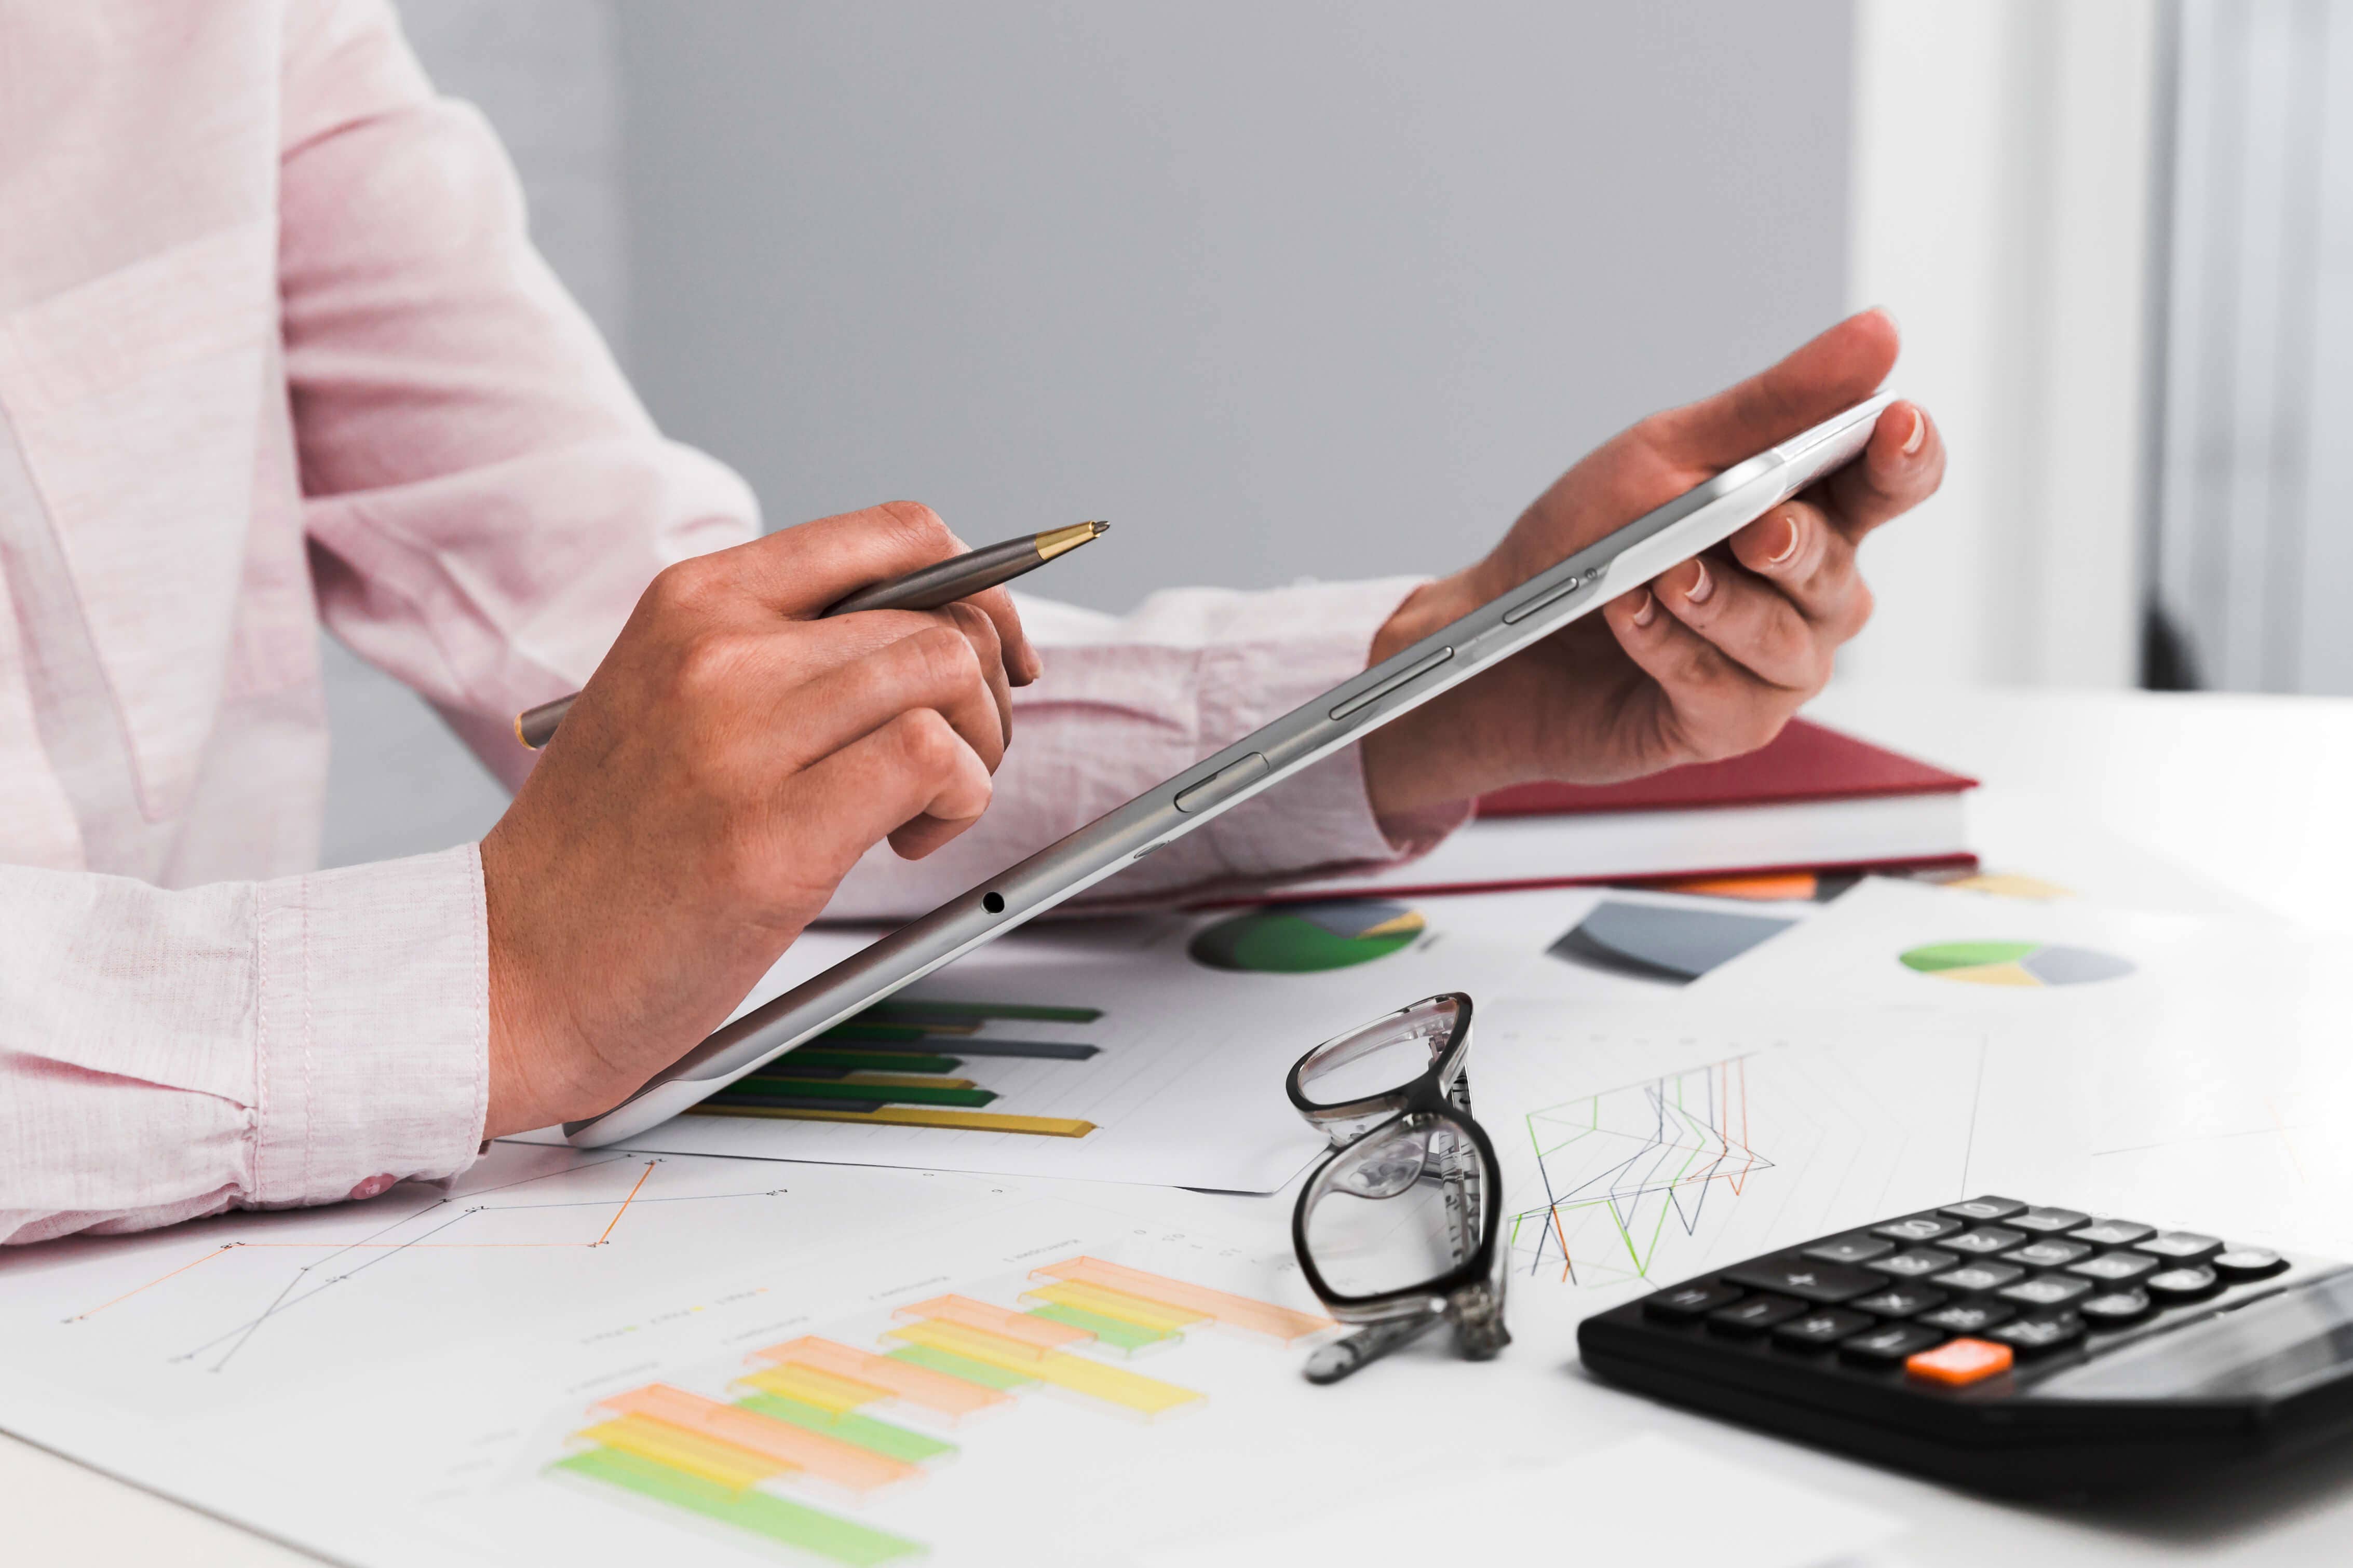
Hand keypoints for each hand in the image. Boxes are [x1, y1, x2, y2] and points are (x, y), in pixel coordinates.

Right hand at [477, 501, 1037, 1137]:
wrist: (512, 966)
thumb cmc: (610, 852)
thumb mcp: (674, 701)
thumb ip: (786, 654)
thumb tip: (945, 633)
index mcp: (694, 600)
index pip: (895, 536)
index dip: (980, 589)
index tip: (999, 654)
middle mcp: (717, 648)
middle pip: (942, 613)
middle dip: (989, 692)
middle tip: (958, 764)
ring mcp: (741, 737)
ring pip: (949, 673)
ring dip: (979, 750)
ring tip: (921, 810)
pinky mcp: (773, 834)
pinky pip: (934, 761)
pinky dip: (958, 802)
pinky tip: (906, 843)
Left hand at [1359, 310, 1943, 822]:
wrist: (1500, 634)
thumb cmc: (1586, 540)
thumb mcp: (1667, 454)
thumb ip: (1775, 406)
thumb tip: (1878, 334)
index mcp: (1811, 512)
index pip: (1895, 481)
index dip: (1908, 455)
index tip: (1895, 424)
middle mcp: (1811, 594)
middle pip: (1839, 567)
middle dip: (1792, 544)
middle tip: (1751, 531)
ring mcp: (1776, 665)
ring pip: (1784, 637)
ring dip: (1716, 602)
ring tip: (1657, 576)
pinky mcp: (1727, 723)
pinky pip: (1723, 688)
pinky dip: (1668, 646)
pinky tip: (1628, 616)